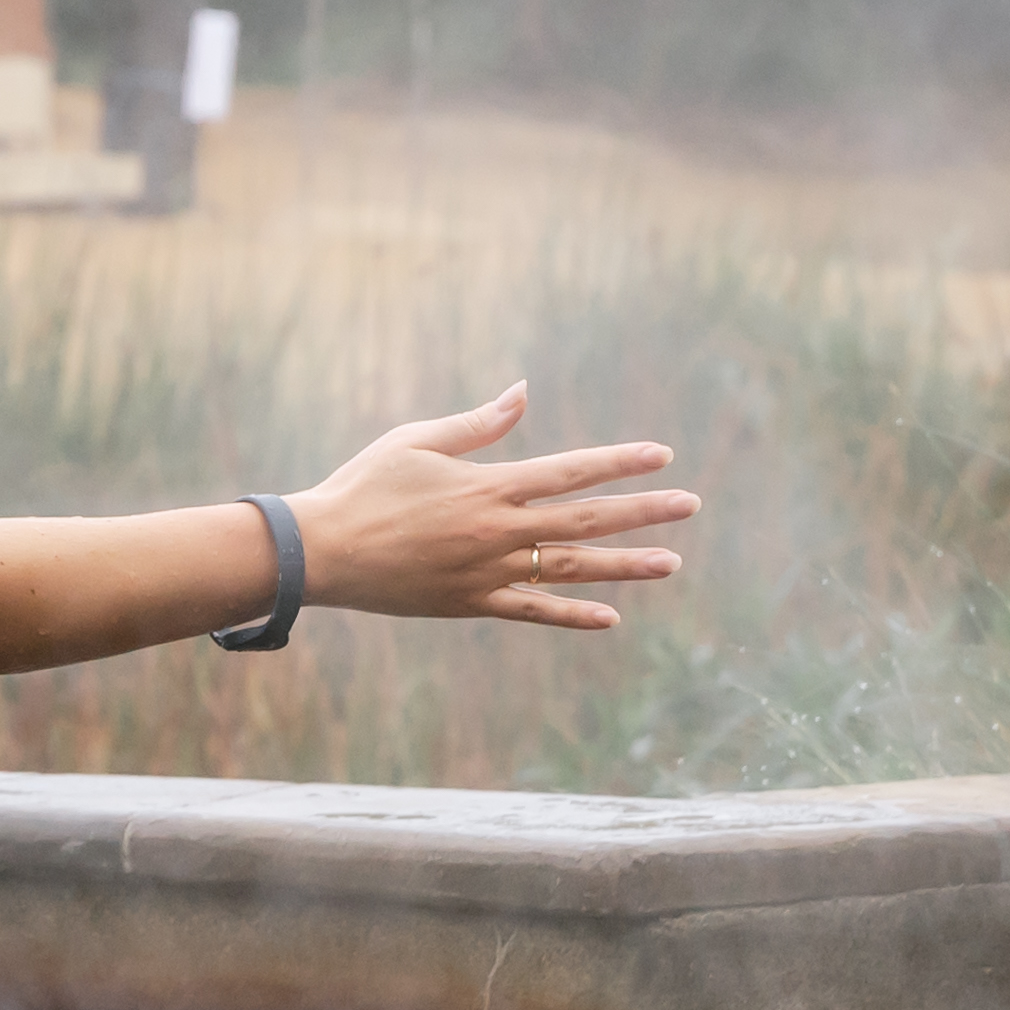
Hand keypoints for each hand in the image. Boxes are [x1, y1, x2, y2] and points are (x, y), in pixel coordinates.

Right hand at [288, 382, 693, 631]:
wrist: (321, 551)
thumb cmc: (363, 487)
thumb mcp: (417, 441)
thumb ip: (477, 424)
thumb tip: (523, 392)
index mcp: (488, 486)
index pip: (570, 472)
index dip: (619, 463)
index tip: (662, 456)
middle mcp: (497, 531)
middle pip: (585, 521)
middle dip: (642, 511)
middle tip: (689, 505)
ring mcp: (487, 572)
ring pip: (570, 569)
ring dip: (624, 566)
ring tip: (671, 562)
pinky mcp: (470, 603)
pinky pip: (532, 611)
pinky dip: (571, 614)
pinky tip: (610, 617)